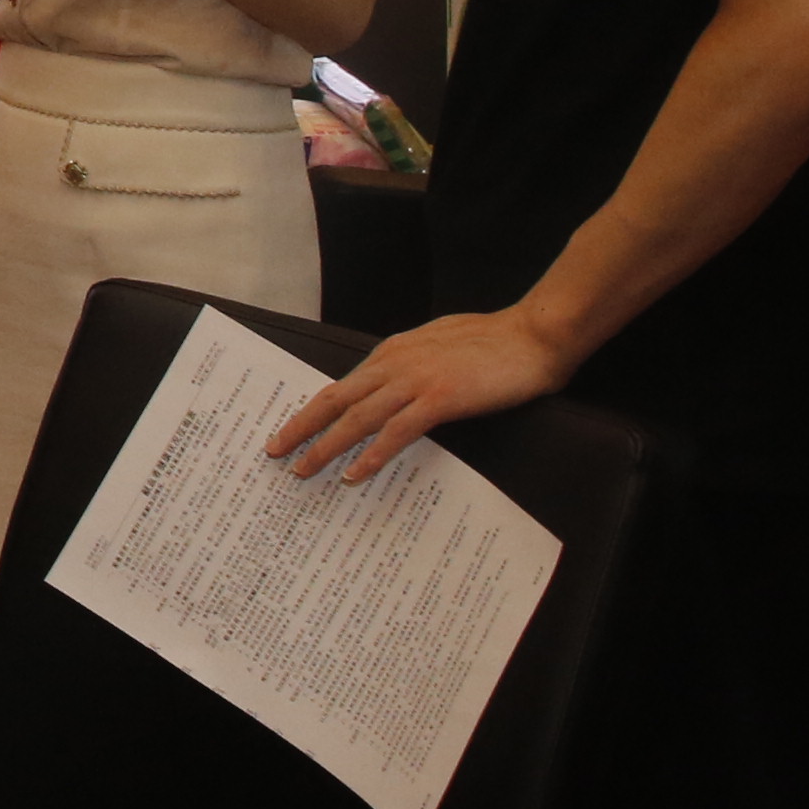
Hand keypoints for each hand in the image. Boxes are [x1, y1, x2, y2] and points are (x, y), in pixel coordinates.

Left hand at [264, 307, 563, 483]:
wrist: (533, 335)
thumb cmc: (492, 342)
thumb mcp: (437, 347)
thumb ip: (411, 365)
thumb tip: (391, 386)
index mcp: (392, 353)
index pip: (341, 386)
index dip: (312, 410)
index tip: (289, 430)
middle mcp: (394, 364)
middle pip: (335, 399)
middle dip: (301, 427)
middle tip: (274, 452)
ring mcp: (416, 380)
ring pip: (357, 417)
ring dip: (326, 446)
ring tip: (303, 470)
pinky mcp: (441, 398)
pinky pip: (398, 431)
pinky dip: (373, 453)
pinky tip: (356, 473)